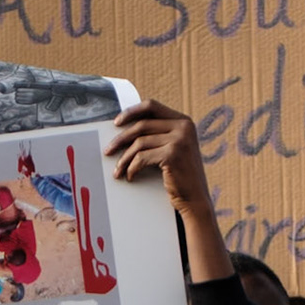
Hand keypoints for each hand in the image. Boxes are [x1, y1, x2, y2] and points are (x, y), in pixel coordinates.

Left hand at [106, 101, 211, 216]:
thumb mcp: (174, 148)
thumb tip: (125, 127)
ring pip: (139, 143)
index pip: (151, 106)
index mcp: (184, 121)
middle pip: (141, 125)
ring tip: (118, 169)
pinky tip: (130, 176)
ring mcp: (180, 140)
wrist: (195, 198)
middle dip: (120, 139)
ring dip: (124, 158)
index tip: (116, 123)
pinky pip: (142, 157)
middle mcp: (184, 127)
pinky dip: (132, 168)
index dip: (131, 112)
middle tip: (108, 150)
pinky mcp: (173, 154)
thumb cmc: (181, 175)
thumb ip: (159, 134)